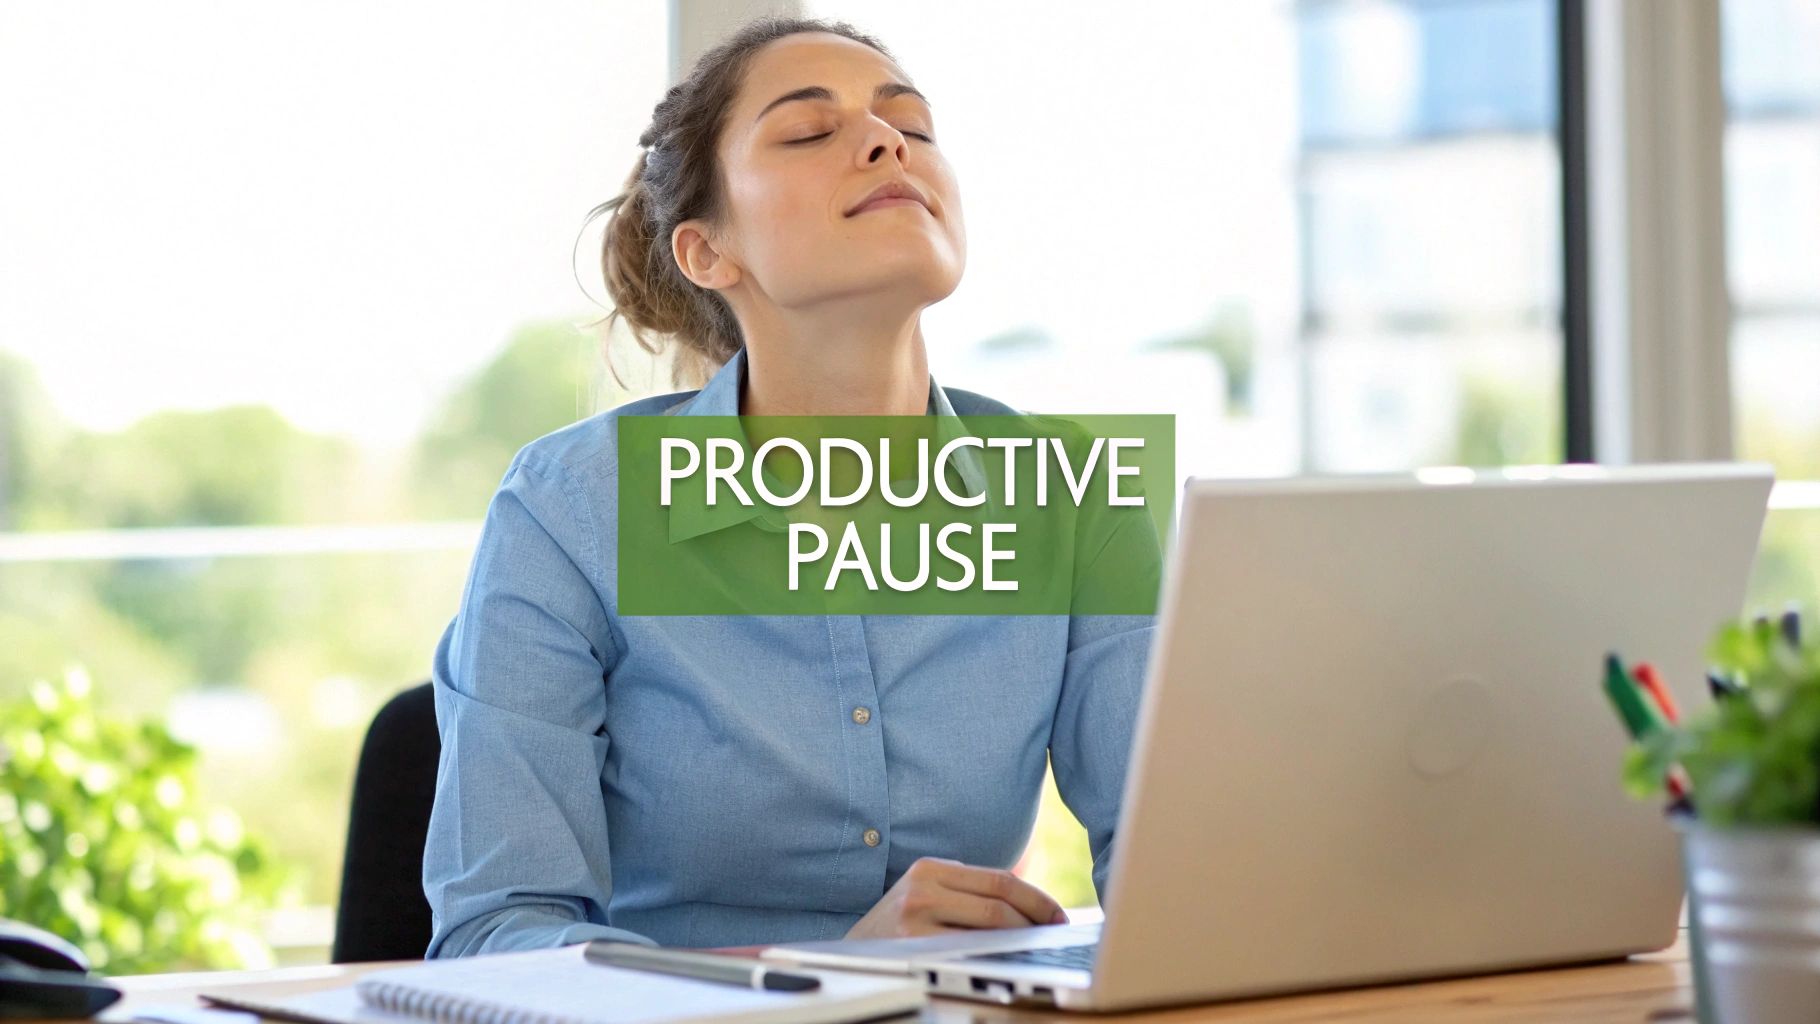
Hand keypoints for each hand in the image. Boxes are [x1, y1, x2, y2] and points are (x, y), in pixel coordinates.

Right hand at [845, 857, 1070, 938]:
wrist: (852, 954)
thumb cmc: (900, 926)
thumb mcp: (925, 894)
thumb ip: (966, 892)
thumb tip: (1029, 907)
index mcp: (930, 869)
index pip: (999, 879)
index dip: (1036, 898)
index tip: (1057, 915)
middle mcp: (923, 889)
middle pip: (999, 902)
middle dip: (1036, 919)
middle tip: (1056, 933)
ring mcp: (917, 920)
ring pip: (990, 926)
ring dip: (1021, 939)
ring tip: (1036, 947)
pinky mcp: (914, 948)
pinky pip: (970, 951)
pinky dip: (996, 955)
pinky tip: (1008, 960)